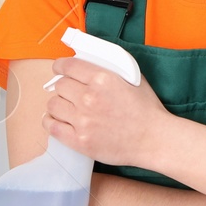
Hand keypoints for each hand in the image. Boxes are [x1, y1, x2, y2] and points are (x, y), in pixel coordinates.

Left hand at [43, 55, 170, 166]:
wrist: (154, 139)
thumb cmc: (147, 110)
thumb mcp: (133, 79)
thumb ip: (110, 70)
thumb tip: (89, 65)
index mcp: (103, 79)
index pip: (68, 66)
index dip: (60, 66)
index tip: (59, 69)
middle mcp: (89, 98)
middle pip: (59, 86)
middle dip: (63, 87)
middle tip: (70, 91)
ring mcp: (82, 120)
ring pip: (52, 105)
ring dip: (58, 104)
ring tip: (66, 107)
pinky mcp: (79, 140)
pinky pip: (51, 126)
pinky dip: (51, 121)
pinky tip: (58, 120)